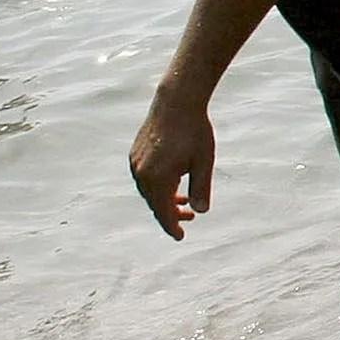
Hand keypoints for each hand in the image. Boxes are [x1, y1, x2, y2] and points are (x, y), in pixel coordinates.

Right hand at [130, 92, 215, 240]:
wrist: (176, 102)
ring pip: (148, 191)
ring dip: (164, 199)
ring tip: (184, 203)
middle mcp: (141, 173)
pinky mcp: (135, 154)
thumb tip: (201, 211)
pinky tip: (173, 184)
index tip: (180, 237)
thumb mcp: (204, 162)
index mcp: (158, 178)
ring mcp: (136, 163)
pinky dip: (158, 186)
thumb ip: (201, 188)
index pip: (162, 212)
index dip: (171, 226)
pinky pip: (144, 178)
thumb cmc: (194, 131)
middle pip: (154, 203)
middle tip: (189, 219)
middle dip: (170, 214)